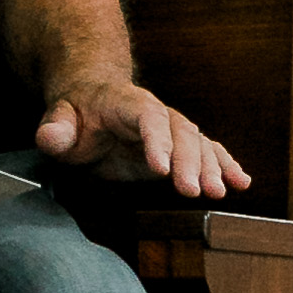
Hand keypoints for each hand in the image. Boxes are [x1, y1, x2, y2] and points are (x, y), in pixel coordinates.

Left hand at [32, 69, 249, 200]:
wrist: (93, 99)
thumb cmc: (76, 113)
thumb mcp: (58, 118)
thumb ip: (55, 128)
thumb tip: (51, 137)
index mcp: (127, 103)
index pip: (147, 119)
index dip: (157, 141)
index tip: (161, 169)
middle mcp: (157, 113)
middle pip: (180, 133)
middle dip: (189, 162)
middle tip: (192, 191)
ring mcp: (172, 130)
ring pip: (199, 143)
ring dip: (212, 167)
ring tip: (218, 193)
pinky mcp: (180, 147)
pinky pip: (208, 152)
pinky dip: (226, 165)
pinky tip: (242, 182)